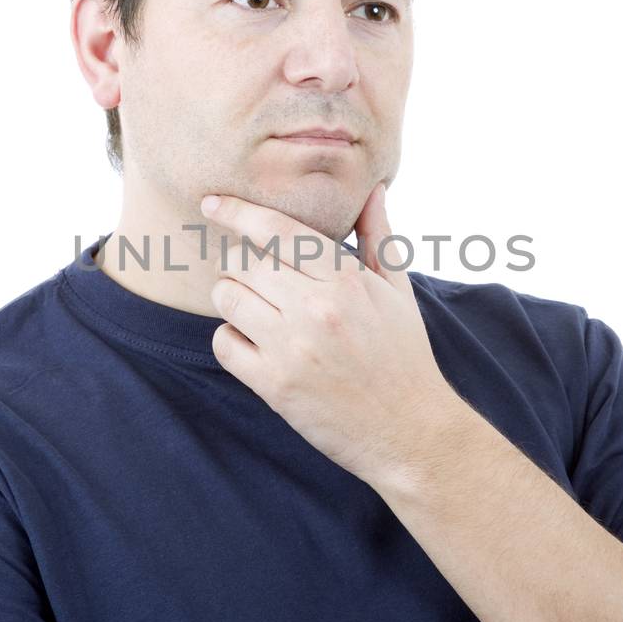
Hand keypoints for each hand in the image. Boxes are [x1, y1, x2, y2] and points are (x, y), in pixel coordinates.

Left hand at [199, 182, 461, 487]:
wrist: (411, 431)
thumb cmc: (404, 357)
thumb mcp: (399, 292)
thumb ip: (379, 238)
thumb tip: (372, 189)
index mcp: (347, 279)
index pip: (278, 231)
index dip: (238, 212)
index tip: (212, 203)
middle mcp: (316, 308)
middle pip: (243, 263)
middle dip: (242, 268)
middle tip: (258, 284)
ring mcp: (292, 347)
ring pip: (227, 298)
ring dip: (233, 300)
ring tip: (257, 313)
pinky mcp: (274, 385)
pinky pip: (223, 343)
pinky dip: (232, 340)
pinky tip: (256, 346)